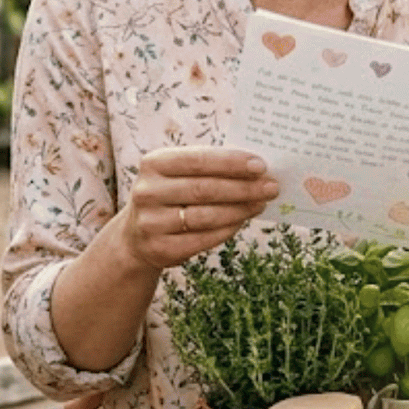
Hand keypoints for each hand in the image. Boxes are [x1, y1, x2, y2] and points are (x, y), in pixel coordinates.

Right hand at [119, 146, 278, 271]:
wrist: (137, 235)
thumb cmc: (171, 194)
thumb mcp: (178, 173)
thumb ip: (209, 166)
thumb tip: (256, 168)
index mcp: (154, 163)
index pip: (198, 160)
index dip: (231, 163)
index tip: (261, 166)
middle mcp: (148, 192)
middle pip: (205, 189)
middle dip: (244, 188)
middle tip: (272, 187)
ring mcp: (151, 222)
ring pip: (206, 216)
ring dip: (240, 210)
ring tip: (261, 203)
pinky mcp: (160, 249)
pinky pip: (203, 239)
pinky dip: (227, 229)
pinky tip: (242, 221)